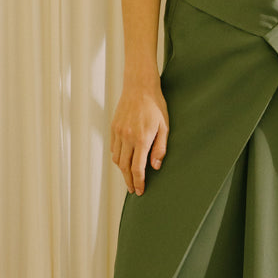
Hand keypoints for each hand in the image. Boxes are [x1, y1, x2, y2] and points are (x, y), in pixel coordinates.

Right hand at [110, 78, 168, 194]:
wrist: (140, 87)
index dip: (139, 182)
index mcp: (142, 139)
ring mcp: (119, 133)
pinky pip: (114, 149)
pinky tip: (124, 161)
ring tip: (129, 177)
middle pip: (125, 168)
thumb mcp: (165, 127)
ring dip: (122, 171)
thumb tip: (155, 166)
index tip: (140, 191)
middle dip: (129, 181)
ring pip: (117, 159)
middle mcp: (127, 138)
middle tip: (134, 189)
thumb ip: (160, 148)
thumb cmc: (156, 105)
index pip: (137, 168)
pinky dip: (118, 158)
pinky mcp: (113, 128)